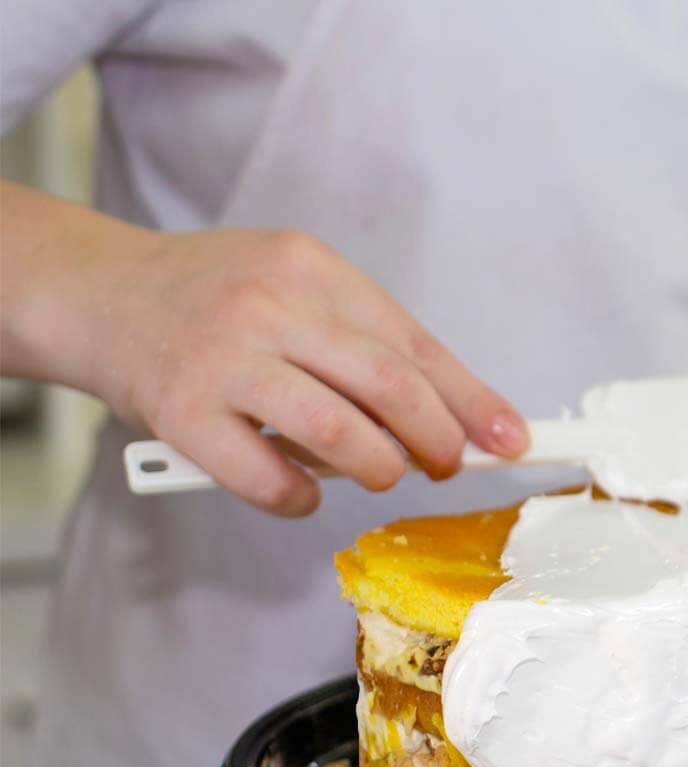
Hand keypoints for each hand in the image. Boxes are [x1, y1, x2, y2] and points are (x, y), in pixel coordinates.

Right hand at [0, 184, 526, 515]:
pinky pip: (266, 476)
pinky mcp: (181, 412)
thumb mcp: (294, 285)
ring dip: (377, 468)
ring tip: (380, 473)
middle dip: (436, 439)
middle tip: (443, 465)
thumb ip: (362, 339)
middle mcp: (271, 306)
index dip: (471, 400)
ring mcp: (223, 359)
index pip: (414, 343)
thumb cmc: (215, 299)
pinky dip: (300, 497)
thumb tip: (454, 414)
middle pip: (388, 385)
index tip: (508, 438)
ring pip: (337, 432)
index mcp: (313, 270)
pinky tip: (304, 491)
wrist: (100, 294)